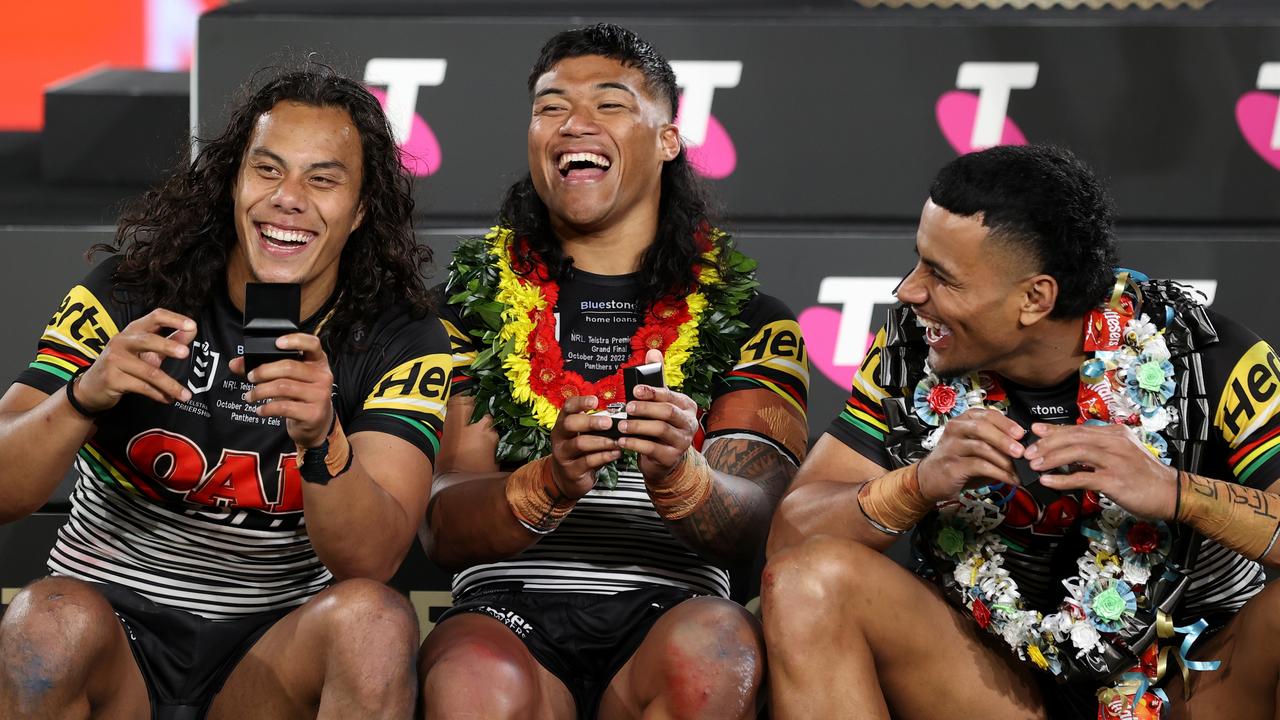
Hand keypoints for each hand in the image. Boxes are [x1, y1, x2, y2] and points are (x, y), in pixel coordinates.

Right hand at [74, 308, 196, 411]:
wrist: (91, 387)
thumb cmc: (123, 366)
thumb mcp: (146, 351)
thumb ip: (169, 341)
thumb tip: (193, 330)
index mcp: (132, 331)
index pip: (154, 317)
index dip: (173, 319)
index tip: (192, 325)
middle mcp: (121, 341)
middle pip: (148, 340)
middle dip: (168, 346)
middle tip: (186, 353)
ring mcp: (114, 360)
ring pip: (149, 371)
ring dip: (170, 385)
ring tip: (186, 395)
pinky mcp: (112, 379)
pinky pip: (142, 387)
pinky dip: (158, 394)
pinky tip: (168, 398)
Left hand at [230, 333, 333, 448]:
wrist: (316, 421)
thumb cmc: (300, 394)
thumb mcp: (288, 377)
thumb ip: (263, 367)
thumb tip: (236, 364)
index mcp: (318, 361)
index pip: (312, 344)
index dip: (295, 340)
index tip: (277, 343)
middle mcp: (322, 376)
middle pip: (290, 367)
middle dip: (264, 371)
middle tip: (251, 377)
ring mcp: (320, 395)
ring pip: (284, 387)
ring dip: (260, 391)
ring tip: (250, 395)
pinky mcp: (313, 413)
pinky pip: (284, 407)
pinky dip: (267, 408)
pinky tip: (260, 409)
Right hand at [548, 394, 621, 499]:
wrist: (567, 479)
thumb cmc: (579, 453)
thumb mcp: (582, 436)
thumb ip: (594, 426)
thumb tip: (617, 415)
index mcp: (563, 424)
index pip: (567, 408)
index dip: (580, 402)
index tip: (594, 401)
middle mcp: (560, 438)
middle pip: (570, 424)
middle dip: (590, 421)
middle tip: (608, 423)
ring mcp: (563, 454)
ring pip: (580, 443)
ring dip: (601, 441)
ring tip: (616, 441)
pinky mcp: (571, 470)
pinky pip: (588, 461)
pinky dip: (604, 456)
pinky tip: (615, 453)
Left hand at [617, 351, 699, 486]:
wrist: (666, 459)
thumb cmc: (661, 426)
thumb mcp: (661, 402)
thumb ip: (657, 379)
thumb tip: (653, 353)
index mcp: (686, 406)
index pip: (670, 396)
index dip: (652, 392)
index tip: (634, 391)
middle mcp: (688, 423)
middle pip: (667, 412)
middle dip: (645, 408)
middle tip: (627, 408)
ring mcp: (682, 441)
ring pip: (660, 430)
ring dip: (638, 426)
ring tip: (621, 426)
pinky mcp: (671, 458)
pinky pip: (652, 449)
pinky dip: (635, 444)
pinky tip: (622, 441)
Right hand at [916, 408, 1024, 501]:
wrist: (929, 479)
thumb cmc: (957, 462)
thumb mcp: (976, 448)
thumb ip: (995, 445)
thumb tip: (1023, 448)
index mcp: (964, 421)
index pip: (987, 415)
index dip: (1006, 423)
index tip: (1021, 434)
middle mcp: (956, 429)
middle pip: (982, 427)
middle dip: (1005, 440)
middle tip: (1021, 452)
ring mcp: (951, 446)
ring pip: (981, 446)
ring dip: (1004, 459)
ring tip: (1018, 470)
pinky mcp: (952, 465)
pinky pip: (979, 466)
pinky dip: (998, 473)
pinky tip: (1009, 478)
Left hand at [1026, 422, 1177, 519]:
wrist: (1171, 493)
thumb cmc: (1145, 476)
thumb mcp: (1123, 454)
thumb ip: (1099, 450)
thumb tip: (1069, 452)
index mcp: (1115, 434)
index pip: (1079, 429)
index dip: (1054, 430)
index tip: (1035, 431)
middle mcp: (1115, 443)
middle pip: (1074, 437)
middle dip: (1047, 444)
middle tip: (1028, 451)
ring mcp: (1115, 461)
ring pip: (1076, 453)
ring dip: (1051, 458)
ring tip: (1034, 465)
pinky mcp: (1115, 480)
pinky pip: (1082, 478)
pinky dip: (1062, 479)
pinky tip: (1048, 481)